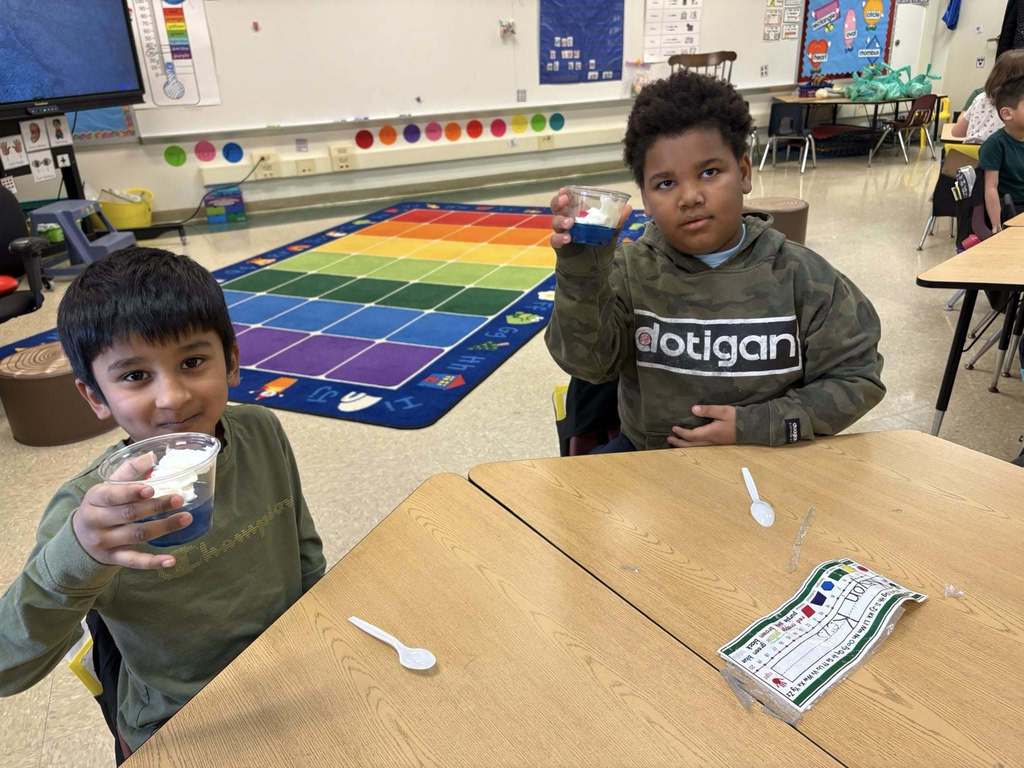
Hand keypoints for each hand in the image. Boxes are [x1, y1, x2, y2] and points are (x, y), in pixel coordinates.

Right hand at [72, 453, 191, 569]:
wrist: (79, 538)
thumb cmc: (102, 506)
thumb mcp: (108, 486)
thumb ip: (129, 470)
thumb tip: (152, 455)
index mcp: (95, 498)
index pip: (112, 495)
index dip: (132, 492)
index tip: (152, 488)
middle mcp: (97, 521)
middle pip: (129, 514)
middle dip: (155, 506)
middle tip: (179, 499)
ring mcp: (104, 542)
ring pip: (136, 535)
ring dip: (163, 527)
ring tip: (186, 518)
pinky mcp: (113, 558)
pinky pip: (134, 561)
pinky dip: (153, 562)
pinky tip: (171, 560)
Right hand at [548, 187, 631, 248]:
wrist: (593, 272)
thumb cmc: (598, 249)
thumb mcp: (609, 234)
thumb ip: (617, 221)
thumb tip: (628, 207)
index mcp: (578, 215)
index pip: (568, 201)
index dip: (564, 194)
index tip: (565, 190)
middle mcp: (567, 222)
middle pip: (557, 208)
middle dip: (558, 202)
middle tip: (564, 199)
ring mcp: (563, 234)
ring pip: (555, 222)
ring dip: (561, 220)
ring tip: (570, 223)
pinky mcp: (560, 248)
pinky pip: (555, 240)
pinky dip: (560, 238)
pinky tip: (567, 238)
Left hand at [667, 405, 736, 447]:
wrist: (752, 427)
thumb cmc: (737, 418)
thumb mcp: (723, 411)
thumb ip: (708, 410)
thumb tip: (693, 410)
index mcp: (710, 433)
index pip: (692, 436)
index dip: (682, 433)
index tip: (674, 428)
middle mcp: (711, 441)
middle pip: (691, 445)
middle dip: (679, 442)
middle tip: (669, 439)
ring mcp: (715, 444)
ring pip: (696, 448)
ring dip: (685, 445)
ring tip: (676, 442)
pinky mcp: (718, 444)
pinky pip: (701, 447)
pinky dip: (692, 445)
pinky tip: (691, 442)